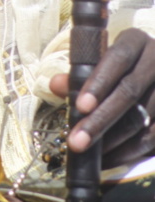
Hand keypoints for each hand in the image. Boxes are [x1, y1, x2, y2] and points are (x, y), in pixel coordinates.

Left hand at [50, 28, 154, 166]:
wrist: (153, 70)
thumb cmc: (119, 65)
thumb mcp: (101, 60)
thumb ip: (79, 73)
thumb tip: (55, 85)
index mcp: (135, 41)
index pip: (118, 58)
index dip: (99, 82)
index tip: (80, 106)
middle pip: (129, 92)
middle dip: (101, 119)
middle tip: (77, 141)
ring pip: (142, 118)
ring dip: (113, 140)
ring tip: (88, 154)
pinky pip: (153, 138)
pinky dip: (129, 151)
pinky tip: (109, 160)